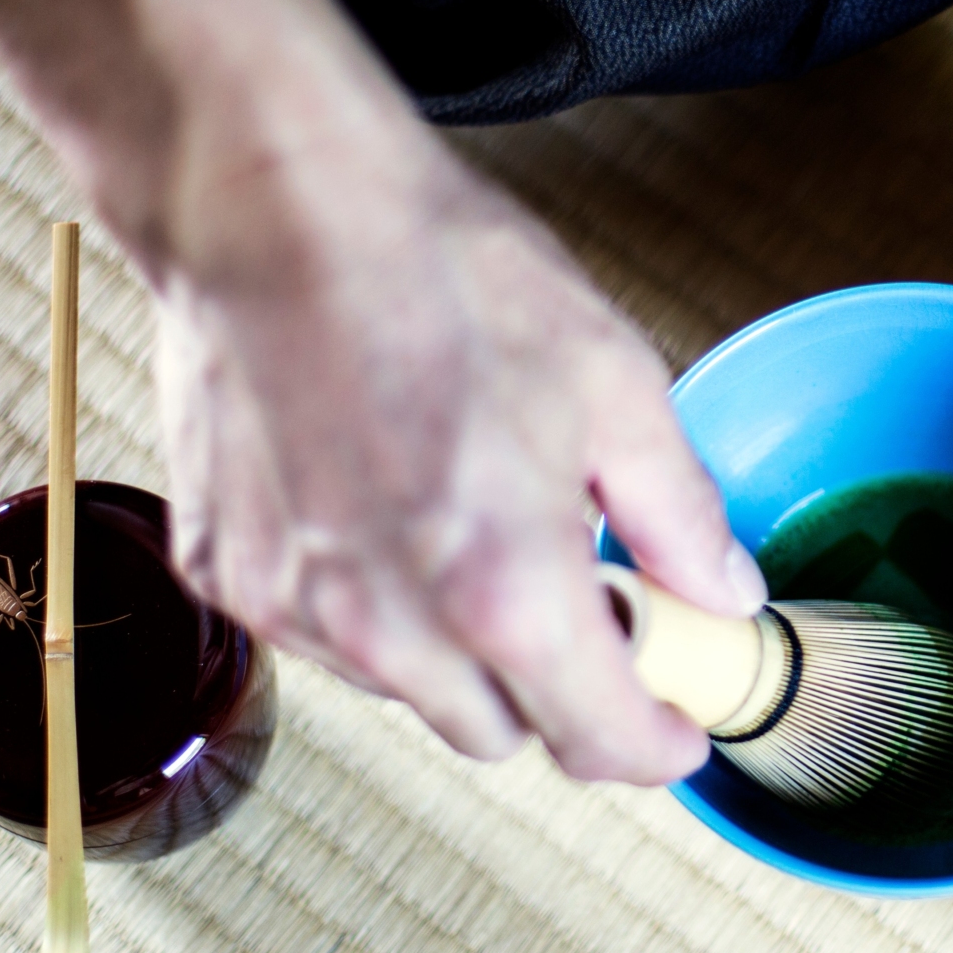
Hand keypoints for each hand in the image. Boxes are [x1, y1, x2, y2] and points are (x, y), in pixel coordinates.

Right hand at [154, 98, 765, 781]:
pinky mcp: (227, 576)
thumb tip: (725, 591)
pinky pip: (325, 636)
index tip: (676, 724)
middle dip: (553, 691)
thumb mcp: (614, 381)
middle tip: (578, 599)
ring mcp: (296, 611)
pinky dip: (368, 601)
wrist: (272, 206)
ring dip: (456, 649)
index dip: (654, 745)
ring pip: (410, 692)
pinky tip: (379, 502)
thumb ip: (679, 513)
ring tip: (467, 524)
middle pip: (502, 736)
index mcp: (506, 593)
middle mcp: (393, 630)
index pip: (599, 743)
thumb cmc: (442, 272)